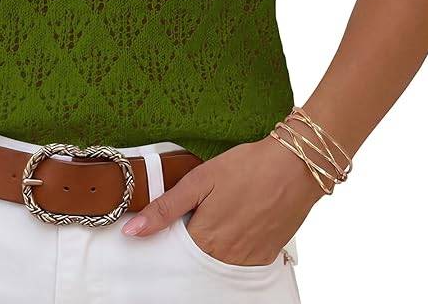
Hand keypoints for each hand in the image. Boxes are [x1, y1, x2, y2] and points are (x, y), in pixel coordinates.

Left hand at [122, 133, 323, 266]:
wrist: (296, 165)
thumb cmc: (248, 166)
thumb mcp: (200, 180)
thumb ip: (165, 209)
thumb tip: (132, 231)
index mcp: (205, 238)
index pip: (173, 252)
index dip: (167, 236)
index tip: (166, 223)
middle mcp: (225, 257)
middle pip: (195, 259)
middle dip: (190, 240)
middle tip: (199, 211)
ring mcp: (248, 260)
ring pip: (217, 262)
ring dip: (212, 244)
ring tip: (219, 213)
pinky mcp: (266, 256)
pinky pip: (241, 262)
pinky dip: (233, 247)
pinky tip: (237, 221)